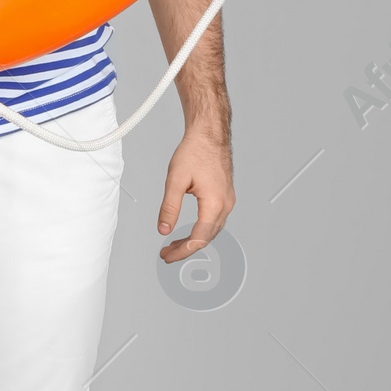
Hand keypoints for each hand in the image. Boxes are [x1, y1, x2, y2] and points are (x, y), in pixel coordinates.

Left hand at [157, 125, 234, 262]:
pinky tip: (190, 230)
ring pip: (211, 230)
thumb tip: (163, 229)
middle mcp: (225, 205)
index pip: (198, 239)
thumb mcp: (175, 180)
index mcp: (214, 204)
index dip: (181, 251)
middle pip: (206, 238)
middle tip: (167, 253)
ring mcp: (227, 201)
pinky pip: (215, 220)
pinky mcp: (225, 196)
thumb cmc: (195, 151)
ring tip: (174, 244)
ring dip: (193, 240)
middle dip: (185, 248)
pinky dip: (201, 230)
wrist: (209, 134)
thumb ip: (169, 207)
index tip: (167, 256)